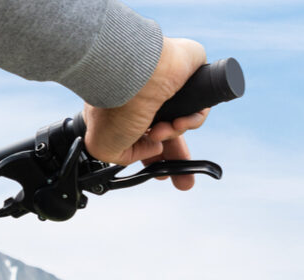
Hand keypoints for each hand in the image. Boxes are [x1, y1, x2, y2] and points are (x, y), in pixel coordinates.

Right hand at [82, 37, 209, 189]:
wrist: (134, 72)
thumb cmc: (115, 104)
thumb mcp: (104, 147)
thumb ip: (124, 158)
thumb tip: (155, 149)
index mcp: (121, 108)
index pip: (141, 135)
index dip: (151, 156)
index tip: (160, 175)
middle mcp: (144, 97)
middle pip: (167, 131)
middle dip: (176, 159)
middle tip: (185, 183)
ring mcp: (166, 84)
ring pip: (180, 120)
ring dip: (175, 135)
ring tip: (165, 132)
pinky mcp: (189, 73)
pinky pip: (198, 105)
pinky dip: (192, 119)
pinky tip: (180, 121)